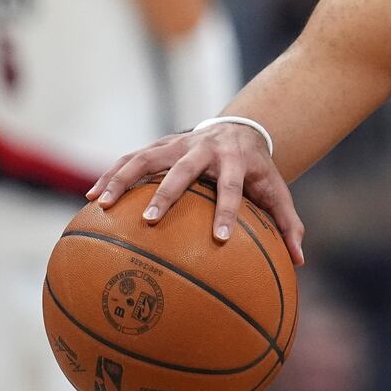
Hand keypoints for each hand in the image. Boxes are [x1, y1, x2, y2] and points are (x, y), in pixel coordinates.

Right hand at [85, 123, 304, 265]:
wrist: (242, 130)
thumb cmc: (258, 171)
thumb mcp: (277, 191)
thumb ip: (287, 223)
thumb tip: (299, 260)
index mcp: (236, 162)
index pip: (231, 188)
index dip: (226, 212)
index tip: (219, 240)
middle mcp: (206, 149)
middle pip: (184, 168)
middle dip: (167, 192)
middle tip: (150, 221)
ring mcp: (180, 143)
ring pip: (148, 156)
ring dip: (123, 178)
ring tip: (100, 205)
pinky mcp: (162, 144)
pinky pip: (132, 157)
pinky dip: (111, 174)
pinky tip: (91, 198)